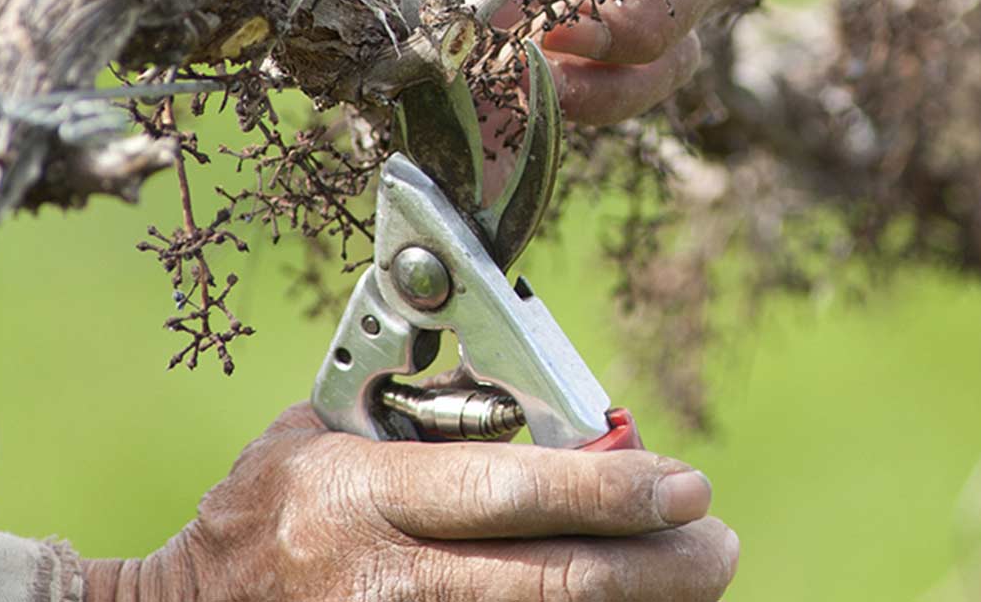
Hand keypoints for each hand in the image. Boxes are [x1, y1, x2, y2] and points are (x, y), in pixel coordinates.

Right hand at [79, 404, 738, 601]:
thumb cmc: (260, 514)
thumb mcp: (319, 435)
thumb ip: (418, 413)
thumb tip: (546, 400)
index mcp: (361, 495)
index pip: (513, 491)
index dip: (614, 490)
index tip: (688, 484)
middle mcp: (382, 578)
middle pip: (553, 581)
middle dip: (658, 568)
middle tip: (719, 544)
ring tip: (695, 580)